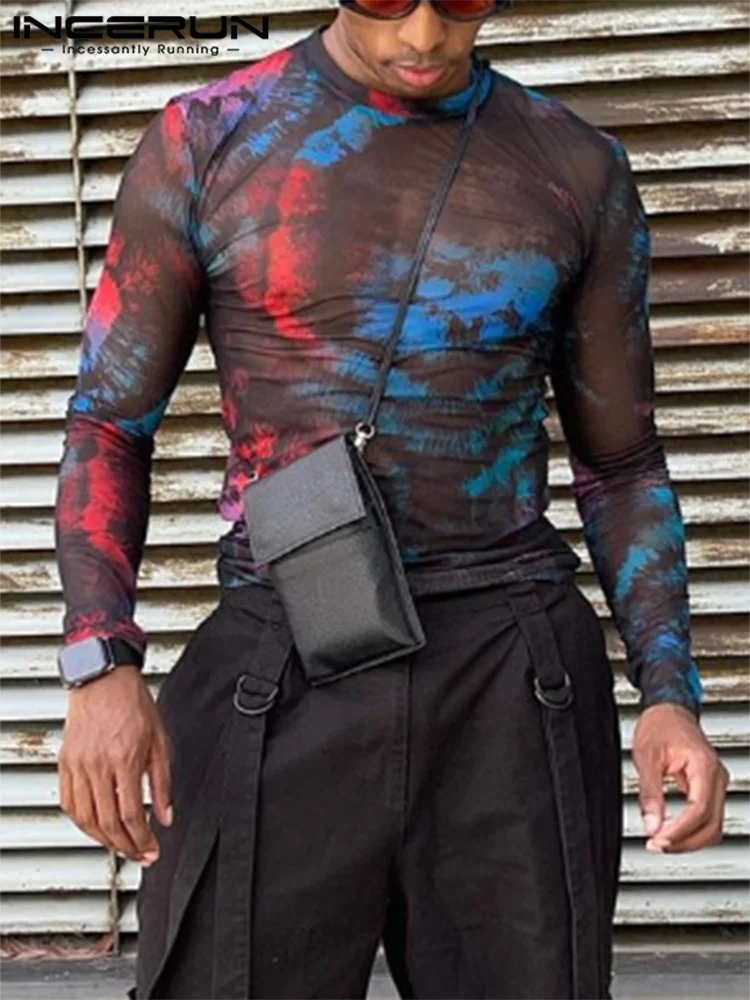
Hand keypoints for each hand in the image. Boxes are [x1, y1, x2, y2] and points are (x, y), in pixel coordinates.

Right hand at [58, 664, 173, 863]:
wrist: (103, 681)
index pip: (130, 814)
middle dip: (125, 847)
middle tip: (139, 856)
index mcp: (124, 759)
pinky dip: (82, 823)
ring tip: (121, 847)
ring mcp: (78, 766)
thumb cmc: (134, 705)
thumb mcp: (159, 741)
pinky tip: (96, 828)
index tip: (152, 851)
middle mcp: (97, 766)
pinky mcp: (65, 764)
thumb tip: (166, 817)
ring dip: (103, 840)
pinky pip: (69, 804)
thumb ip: (162, 783)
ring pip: (85, 819)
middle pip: (107, 823)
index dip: (142, 839)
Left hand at [632, 702, 728, 852]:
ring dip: (689, 840)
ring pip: (713, 826)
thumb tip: (651, 825)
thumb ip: (650, 793)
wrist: (669, 710)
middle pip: (711, 825)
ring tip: (661, 842)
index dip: (680, 831)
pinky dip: (692, 830)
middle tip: (656, 846)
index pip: (699, 810)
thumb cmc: (660, 726)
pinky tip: (671, 833)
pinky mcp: (711, 788)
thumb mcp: (647, 757)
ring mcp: (717, 783)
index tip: (659, 840)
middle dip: (684, 841)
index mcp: (704, 766)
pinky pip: (708, 818)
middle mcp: (717, 776)